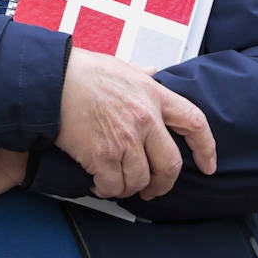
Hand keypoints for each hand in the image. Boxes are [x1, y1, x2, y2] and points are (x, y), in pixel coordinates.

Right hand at [56, 48, 216, 199]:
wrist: (49, 80)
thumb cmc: (80, 71)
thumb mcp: (120, 66)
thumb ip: (141, 74)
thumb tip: (153, 71)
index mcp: (153, 94)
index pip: (194, 123)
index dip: (206, 148)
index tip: (208, 165)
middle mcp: (145, 119)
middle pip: (170, 164)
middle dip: (163, 184)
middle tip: (153, 190)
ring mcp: (124, 139)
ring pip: (140, 179)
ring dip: (129, 188)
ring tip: (117, 184)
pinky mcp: (101, 155)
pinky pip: (113, 185)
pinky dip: (107, 189)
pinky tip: (98, 183)